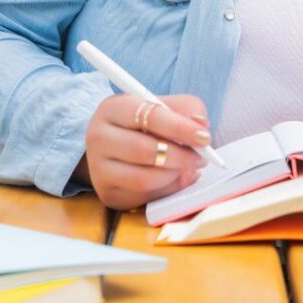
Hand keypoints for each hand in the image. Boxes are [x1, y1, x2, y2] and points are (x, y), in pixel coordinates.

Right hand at [82, 93, 212, 209]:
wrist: (116, 144)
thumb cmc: (145, 122)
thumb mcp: (165, 105)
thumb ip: (187, 109)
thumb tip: (201, 125)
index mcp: (113, 108)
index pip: (150, 116)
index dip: (181, 128)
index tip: (204, 137)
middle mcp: (98, 137)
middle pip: (143, 150)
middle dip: (180, 156)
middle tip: (201, 157)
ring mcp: (99, 168)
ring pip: (143, 178)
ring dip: (175, 175)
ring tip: (189, 166)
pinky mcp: (107, 193)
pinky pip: (144, 196)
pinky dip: (168, 189)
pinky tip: (177, 177)